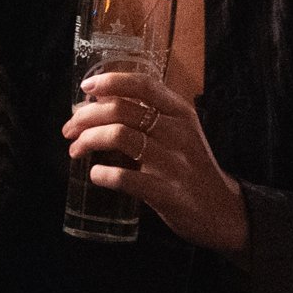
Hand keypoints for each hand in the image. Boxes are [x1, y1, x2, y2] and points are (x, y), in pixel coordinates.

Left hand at [65, 68, 250, 259]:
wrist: (223, 211)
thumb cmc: (192, 168)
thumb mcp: (180, 133)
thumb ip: (149, 117)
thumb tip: (100, 104)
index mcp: (180, 113)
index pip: (143, 85)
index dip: (111, 81)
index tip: (87, 87)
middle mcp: (178, 132)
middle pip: (121, 110)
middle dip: (86, 117)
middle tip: (69, 129)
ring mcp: (174, 163)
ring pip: (120, 136)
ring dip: (88, 140)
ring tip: (76, 150)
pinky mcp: (167, 192)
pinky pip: (127, 178)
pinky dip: (104, 174)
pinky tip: (96, 174)